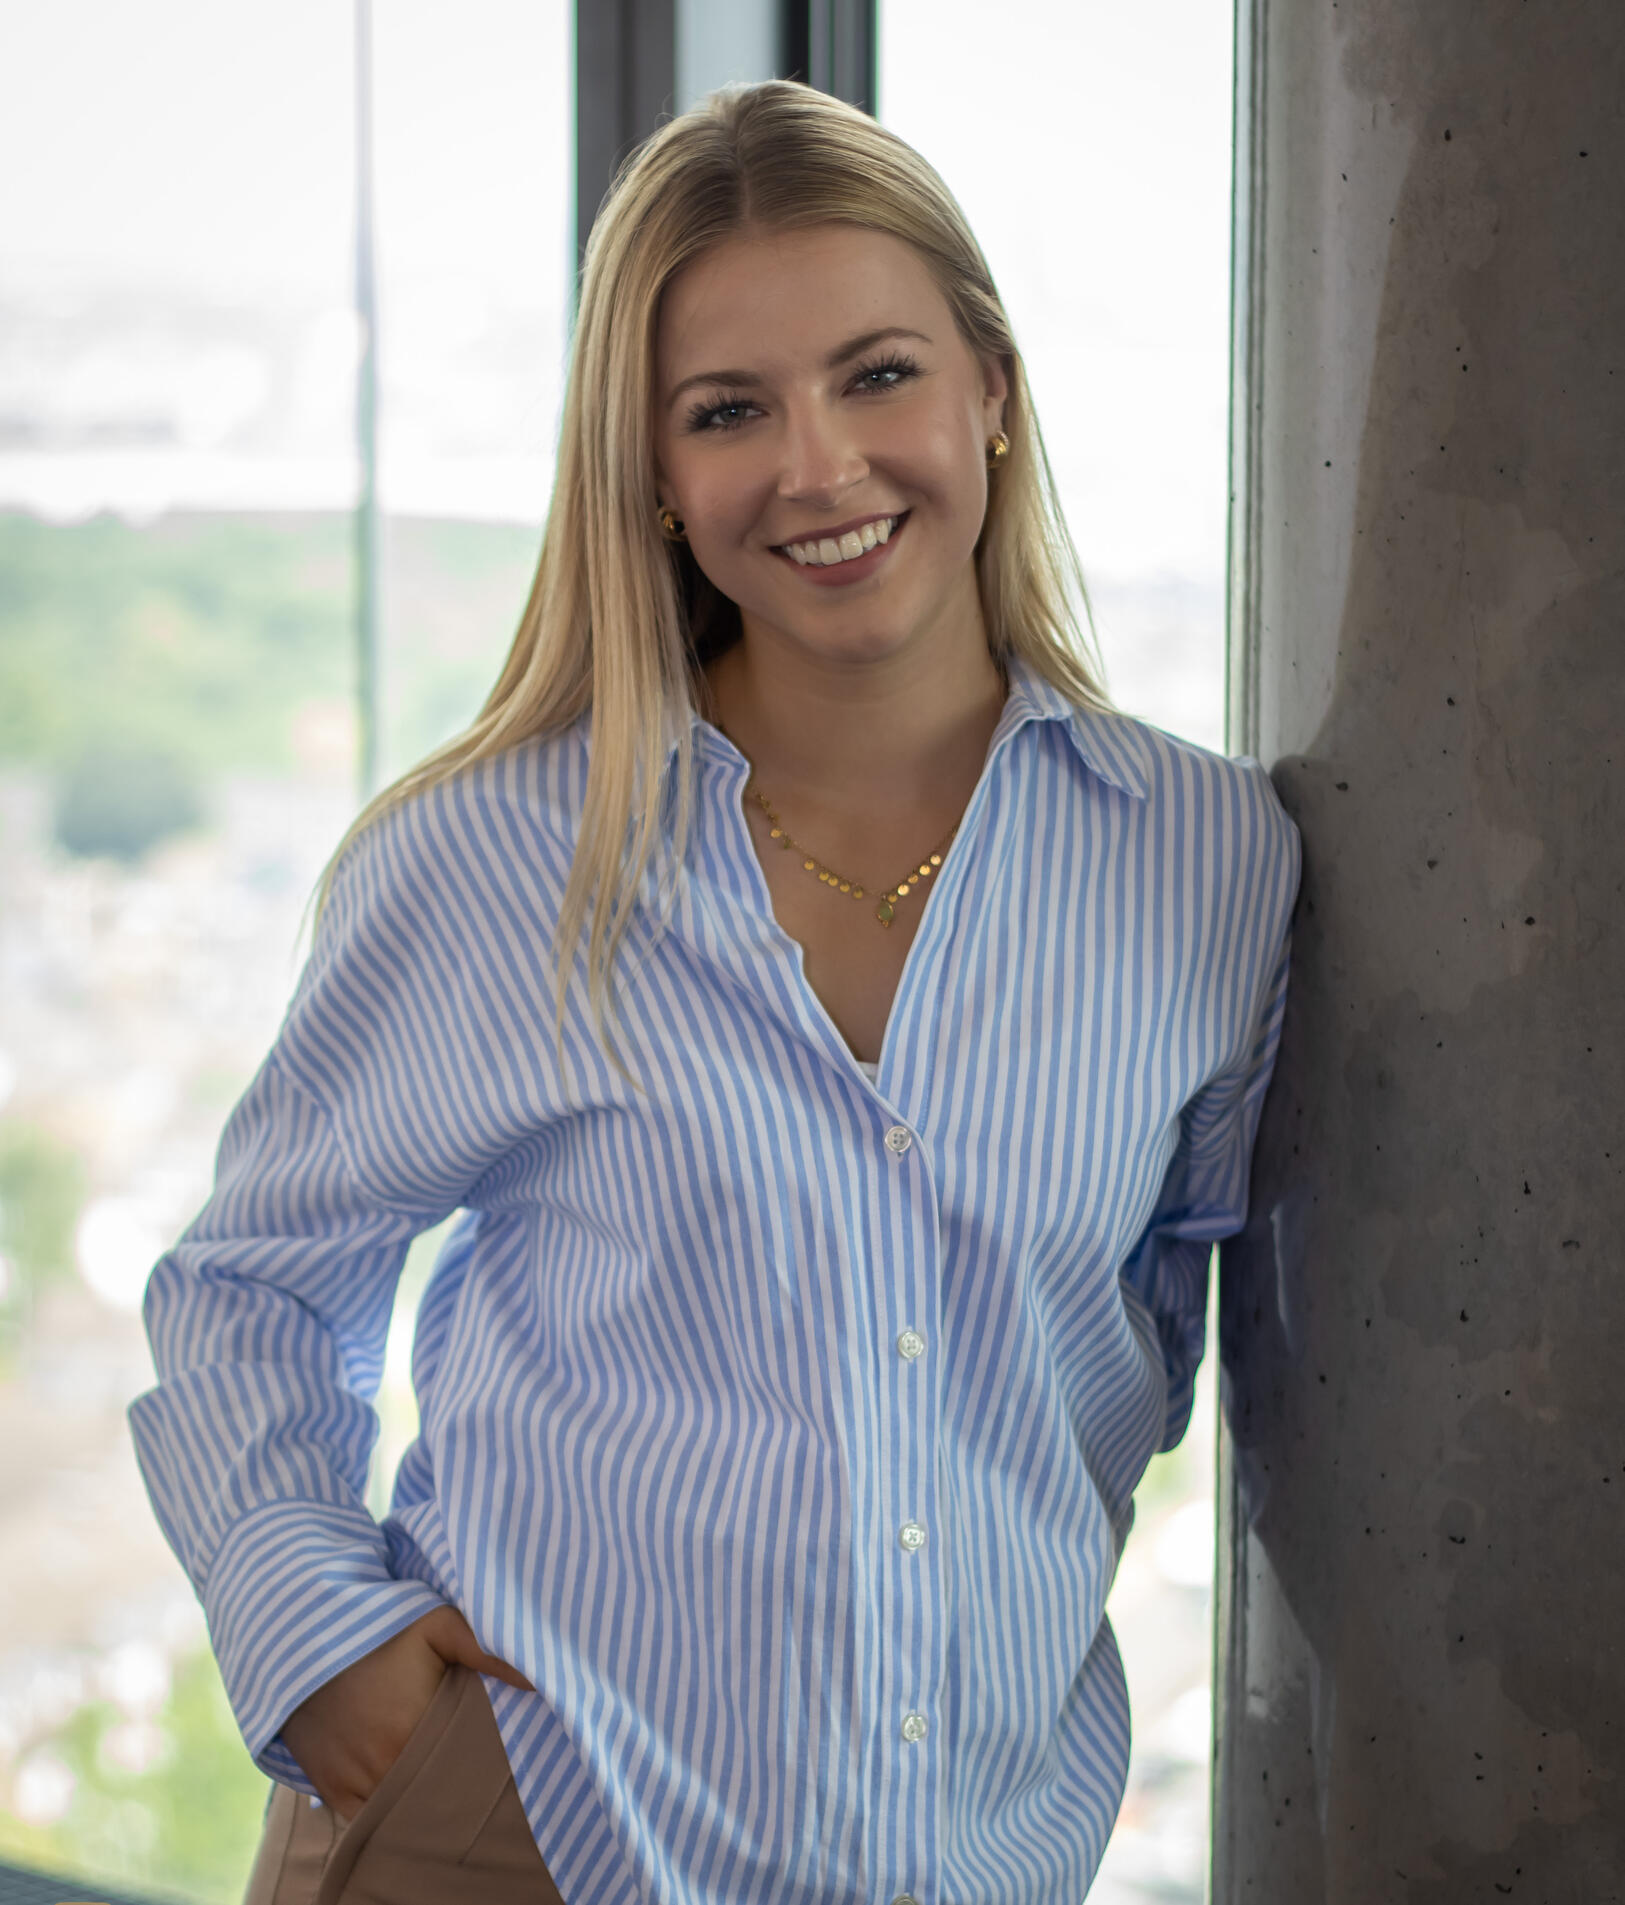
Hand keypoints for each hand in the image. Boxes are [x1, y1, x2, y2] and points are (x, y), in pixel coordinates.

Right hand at [279, 1604, 534, 1824]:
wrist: (302, 1637)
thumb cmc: (378, 1629)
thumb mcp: (437, 1624)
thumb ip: (487, 1649)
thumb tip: (539, 1680)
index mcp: (418, 1730)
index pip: (467, 1771)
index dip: (487, 1771)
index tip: (504, 1765)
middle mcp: (386, 1767)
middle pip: (437, 1797)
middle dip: (459, 1791)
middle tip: (479, 1780)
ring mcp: (357, 1784)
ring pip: (404, 1813)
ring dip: (424, 1805)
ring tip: (448, 1790)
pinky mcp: (333, 1792)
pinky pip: (369, 1822)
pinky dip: (390, 1815)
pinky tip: (411, 1802)